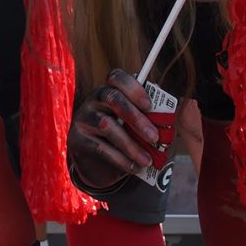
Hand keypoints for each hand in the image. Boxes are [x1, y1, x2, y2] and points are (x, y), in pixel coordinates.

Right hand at [67, 68, 159, 189]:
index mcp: (109, 90)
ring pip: (107, 125)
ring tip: (147, 160)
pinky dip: (121, 159)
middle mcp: (93, 100)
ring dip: (131, 145)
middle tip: (155, 137)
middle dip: (136, 118)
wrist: (98, 164)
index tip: (149, 105)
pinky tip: (135, 167)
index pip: (116, 77)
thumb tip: (166, 111)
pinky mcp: (78, 139)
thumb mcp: (134, 124)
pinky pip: (101, 147)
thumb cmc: (123, 137)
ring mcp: (83, 118)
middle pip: (112, 98)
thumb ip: (148, 115)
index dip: (133, 88)